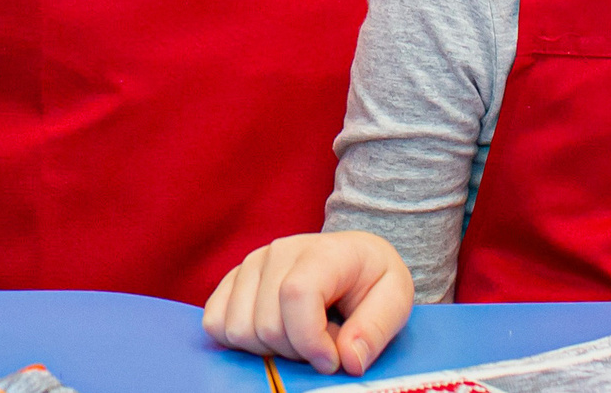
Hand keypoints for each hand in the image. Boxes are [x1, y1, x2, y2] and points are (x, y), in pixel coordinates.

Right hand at [202, 232, 412, 375]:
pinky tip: (271, 336)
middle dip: (296, 351)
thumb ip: (375, 330)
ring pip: (238, 328)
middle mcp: (280, 251)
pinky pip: (214, 322)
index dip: (311, 341)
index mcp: (323, 251)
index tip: (333, 360)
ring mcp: (252, 263)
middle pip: (266, 322)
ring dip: (270, 348)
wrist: (353, 257)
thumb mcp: (396, 299)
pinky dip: (240, 341)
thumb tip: (348, 360)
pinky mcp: (234, 279)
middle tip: (322, 347)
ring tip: (299, 338)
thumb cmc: (372, 279)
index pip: (296, 294)